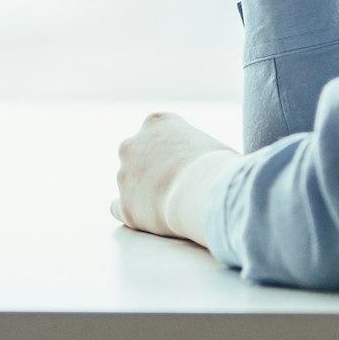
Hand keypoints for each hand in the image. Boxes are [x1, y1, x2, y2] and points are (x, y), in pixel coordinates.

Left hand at [111, 112, 240, 248]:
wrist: (207, 193)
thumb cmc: (220, 167)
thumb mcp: (213, 146)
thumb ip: (200, 151)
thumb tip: (211, 166)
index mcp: (157, 122)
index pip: (158, 130)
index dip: (173, 149)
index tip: (186, 163)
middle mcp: (133, 144)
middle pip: (138, 153)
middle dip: (152, 167)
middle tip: (177, 184)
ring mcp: (125, 175)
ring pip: (129, 181)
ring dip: (144, 191)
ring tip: (173, 204)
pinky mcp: (125, 205)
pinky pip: (118, 207)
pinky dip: (131, 211)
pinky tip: (147, 217)